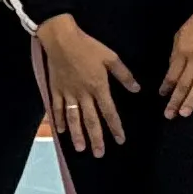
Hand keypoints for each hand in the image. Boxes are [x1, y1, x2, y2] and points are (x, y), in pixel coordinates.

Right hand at [35, 16, 137, 157]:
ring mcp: (67, 93)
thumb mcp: (111, 57)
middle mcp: (83, 94)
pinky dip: (58, 120)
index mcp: (99, 86)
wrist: (61, 39)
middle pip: (90, 120)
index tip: (120, 140)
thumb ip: (124, 75)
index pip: (109, 112)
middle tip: (99, 154)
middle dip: (96, 138)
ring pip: (73, 118)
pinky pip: (57, 108)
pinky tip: (61, 131)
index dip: (115, 127)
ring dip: (77, 134)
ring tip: (80, 148)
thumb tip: (136, 90)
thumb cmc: (88, 46)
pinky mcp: (56, 89)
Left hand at [162, 0, 192, 118]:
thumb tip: (172, 70)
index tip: (162, 98)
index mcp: (182, 49)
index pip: (172, 74)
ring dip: (191, 100)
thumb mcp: (181, 33)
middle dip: (175, 100)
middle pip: (184, 82)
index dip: (166, 87)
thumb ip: (176, 51)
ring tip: (185, 113)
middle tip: (169, 115)